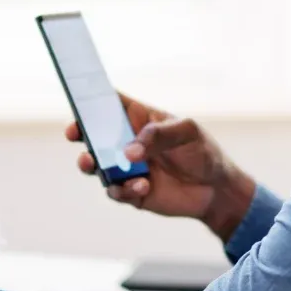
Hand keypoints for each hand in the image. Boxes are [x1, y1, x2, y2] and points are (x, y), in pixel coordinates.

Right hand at [67, 94, 256, 240]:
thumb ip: (158, 135)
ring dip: (91, 163)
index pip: (109, 104)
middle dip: (79, 131)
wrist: (216, 190)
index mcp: (139, 119)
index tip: (77, 97)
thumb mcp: (187, 132)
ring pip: (96, 165)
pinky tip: (143, 186)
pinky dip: (123, 190)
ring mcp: (126, 168)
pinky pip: (116, 191)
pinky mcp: (131, 192)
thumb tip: (128, 151)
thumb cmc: (201, 151)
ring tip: (93, 163)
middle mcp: (127, 142)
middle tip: (75, 133)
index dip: (91, 99)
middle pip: (94, 133)